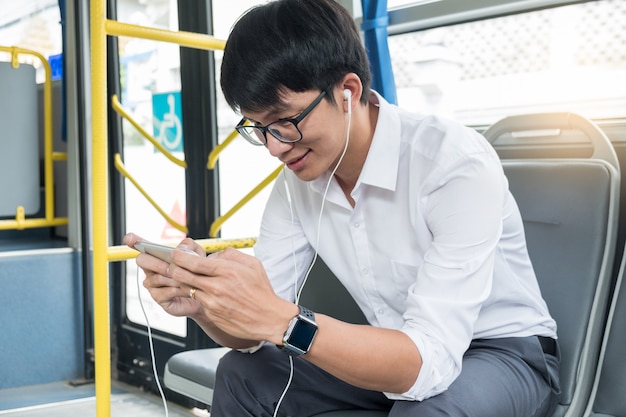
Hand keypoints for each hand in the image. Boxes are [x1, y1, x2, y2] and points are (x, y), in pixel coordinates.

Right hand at [123, 232, 204, 317]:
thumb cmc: (197, 273)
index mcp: (158, 255)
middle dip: (157, 264)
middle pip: (142, 260)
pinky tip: (187, 290)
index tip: (129, 238)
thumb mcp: (197, 255)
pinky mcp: (158, 298)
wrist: (205, 294)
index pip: (142, 245)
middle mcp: (151, 269)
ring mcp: (152, 284)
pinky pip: (164, 292)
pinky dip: (178, 290)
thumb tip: (180, 249)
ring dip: (174, 279)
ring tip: (188, 280)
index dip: (134, 241)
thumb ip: (189, 247)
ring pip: (156, 278)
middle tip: (172, 268)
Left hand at [167, 247, 296, 344]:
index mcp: (226, 271)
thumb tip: (213, 255)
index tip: (176, 253)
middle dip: (175, 268)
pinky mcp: (211, 314)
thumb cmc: (261, 291)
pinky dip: (197, 295)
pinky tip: (206, 293)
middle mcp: (216, 287)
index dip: (180, 257)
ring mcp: (212, 303)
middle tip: (175, 265)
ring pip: (186, 289)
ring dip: (184, 282)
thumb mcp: (252, 264)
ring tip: (190, 278)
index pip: (193, 262)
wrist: (268, 318)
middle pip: (182, 275)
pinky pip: (197, 301)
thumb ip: (230, 254)